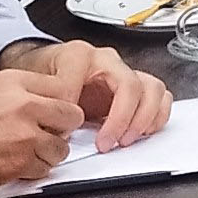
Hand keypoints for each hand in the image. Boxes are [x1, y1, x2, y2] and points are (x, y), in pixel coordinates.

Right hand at [0, 65, 86, 197]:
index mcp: (12, 82)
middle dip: (61, 129)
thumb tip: (40, 103)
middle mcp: (23, 104)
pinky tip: (11, 166)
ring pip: (61, 147)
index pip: (61, 87)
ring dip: (47, 154)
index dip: (58, 105)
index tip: (51, 114)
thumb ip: (14, 95)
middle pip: (71, 115)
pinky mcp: (20, 162)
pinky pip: (44, 169)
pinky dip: (32, 171)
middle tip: (43, 135)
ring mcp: (24, 134)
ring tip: (22, 154)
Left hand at [1, 37, 172, 147]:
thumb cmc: (46, 75)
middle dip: (120, 119)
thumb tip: (59, 125)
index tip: (67, 130)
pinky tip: (142, 131)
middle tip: (105, 143)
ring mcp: (125, 72)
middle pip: (130, 85)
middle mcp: (108, 60)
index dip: (76, 109)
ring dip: (143, 119)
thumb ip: (48, 100)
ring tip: (125, 139)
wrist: (50, 69)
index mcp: (80, 55)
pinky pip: (161, 96)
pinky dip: (157, 116)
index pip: (88, 80)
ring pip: (152, 89)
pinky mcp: (136, 86)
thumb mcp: (36, 84)